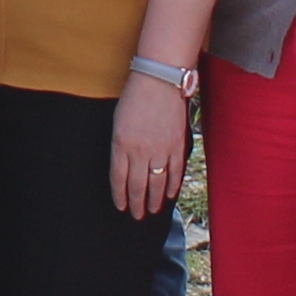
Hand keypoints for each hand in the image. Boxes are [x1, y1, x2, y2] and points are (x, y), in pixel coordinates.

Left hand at [107, 76, 191, 219]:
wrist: (159, 80)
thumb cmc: (135, 97)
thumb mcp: (117, 122)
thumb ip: (120, 146)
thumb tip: (125, 168)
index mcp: (121, 145)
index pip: (119, 178)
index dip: (120, 195)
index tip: (121, 206)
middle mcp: (140, 151)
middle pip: (138, 186)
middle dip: (137, 203)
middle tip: (137, 215)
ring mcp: (160, 150)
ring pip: (157, 183)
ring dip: (154, 200)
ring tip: (152, 210)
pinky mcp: (177, 146)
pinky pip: (175, 172)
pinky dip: (171, 186)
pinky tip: (168, 195)